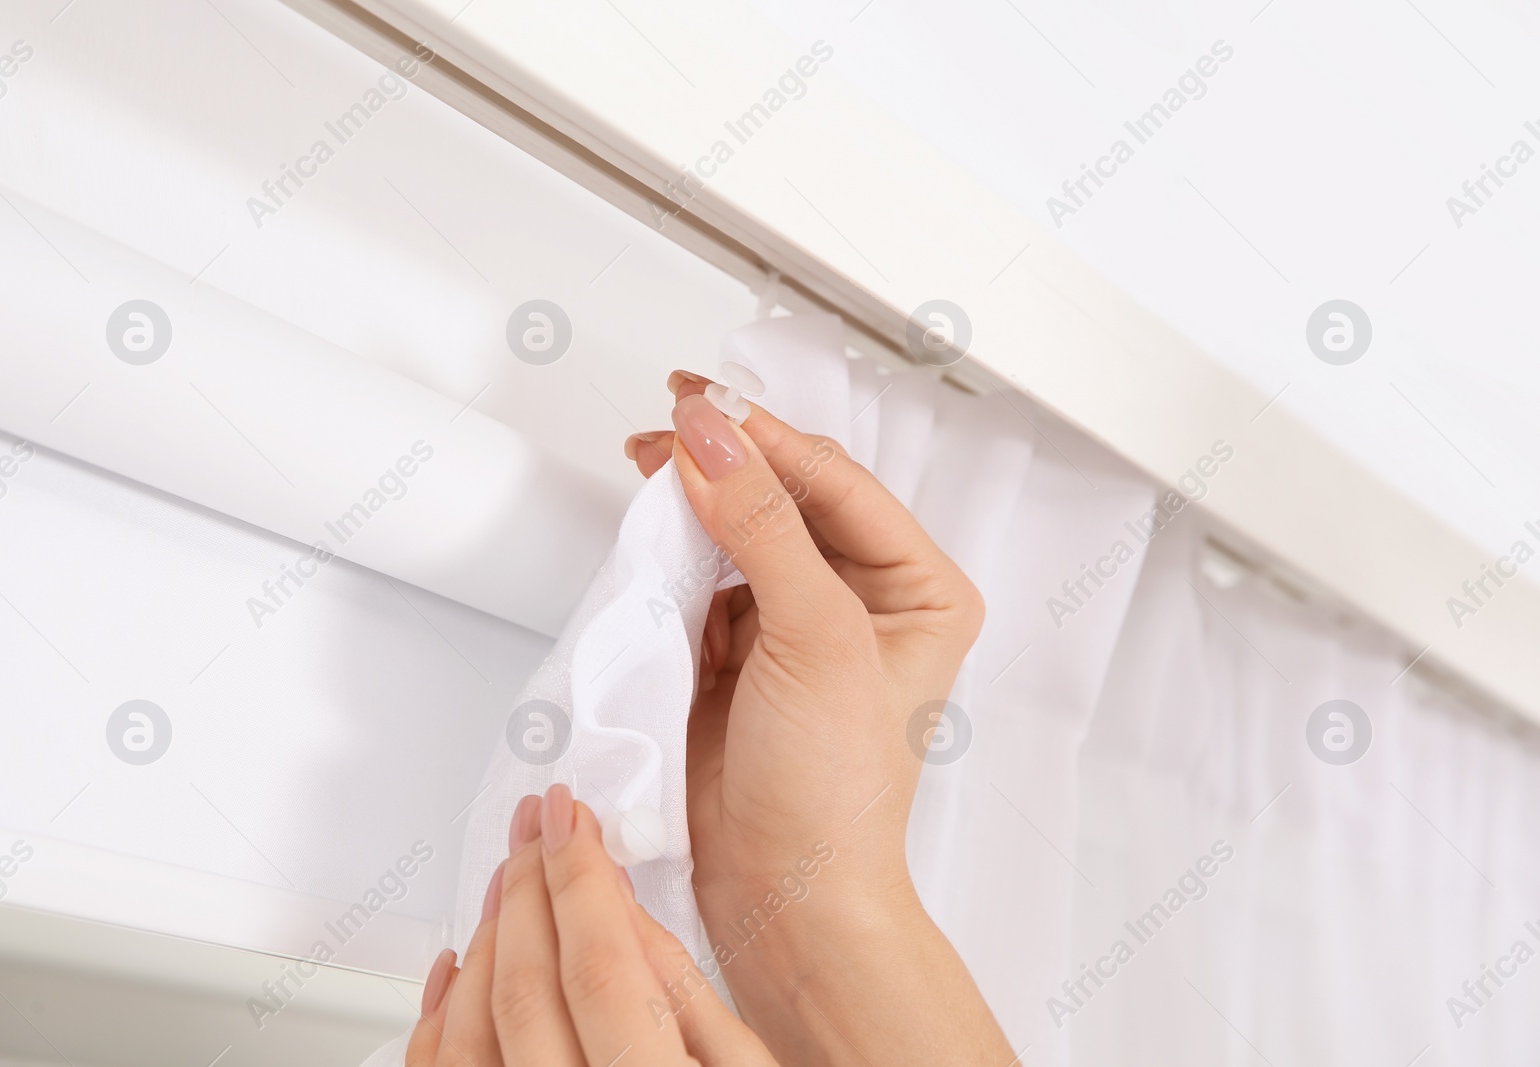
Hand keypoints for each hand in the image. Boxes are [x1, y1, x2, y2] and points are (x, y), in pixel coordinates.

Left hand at [406, 785, 777, 1066]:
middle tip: (537, 827)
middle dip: (528, 887)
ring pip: (470, 1029)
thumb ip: (689, 1002)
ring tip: (506, 878)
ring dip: (485, 935)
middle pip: (526, 987)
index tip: (570, 818)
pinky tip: (455, 967)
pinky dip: (438, 1016)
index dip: (578, 876)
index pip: (601, 966)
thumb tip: (626, 914)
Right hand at [624, 372, 1012, 1063]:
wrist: (779, 891)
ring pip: (736, 529)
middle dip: (725, 458)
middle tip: (666, 427)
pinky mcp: (735, 649)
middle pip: (785, 494)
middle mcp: (862, 598)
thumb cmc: (835, 792)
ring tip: (648, 470)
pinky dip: (668, 556)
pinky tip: (648, 535)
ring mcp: (794, 622)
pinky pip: (698, 576)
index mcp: (918, 588)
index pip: (835, 482)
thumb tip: (714, 442)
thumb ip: (763, 530)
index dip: (766, 438)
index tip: (699, 407)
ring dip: (691, 501)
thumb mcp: (816, 639)